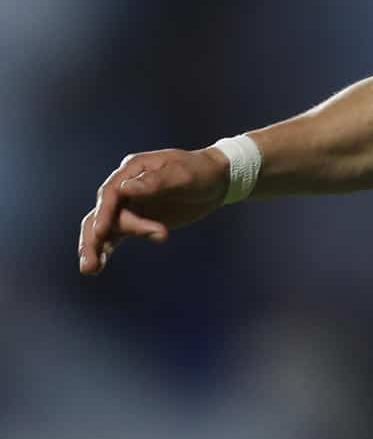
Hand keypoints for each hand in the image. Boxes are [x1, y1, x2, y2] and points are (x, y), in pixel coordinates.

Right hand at [78, 147, 229, 273]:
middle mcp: (125, 187)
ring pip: (104, 226)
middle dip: (94, 237)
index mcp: (133, 169)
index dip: (104, 213)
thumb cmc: (201, 172)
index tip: (100, 233)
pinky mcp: (136, 220)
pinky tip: (99, 267)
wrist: (216, 180)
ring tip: (90, 269)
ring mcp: (129, 204)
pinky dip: (106, 249)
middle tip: (90, 263)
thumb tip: (125, 189)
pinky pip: (116, 235)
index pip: (111, 193)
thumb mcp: (183, 175)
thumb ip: (155, 182)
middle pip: (103, 212)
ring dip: (94, 247)